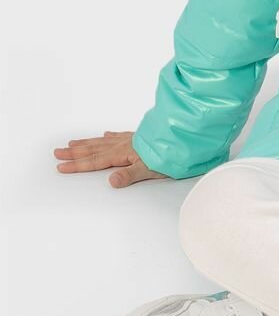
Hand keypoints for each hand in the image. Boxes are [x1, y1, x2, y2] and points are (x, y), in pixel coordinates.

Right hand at [54, 131, 168, 187]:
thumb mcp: (149, 169)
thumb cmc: (169, 155)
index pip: (95, 161)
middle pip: (94, 149)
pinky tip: (106, 134)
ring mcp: (131, 139)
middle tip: (57, 151)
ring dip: (87, 143)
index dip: (77, 165)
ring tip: (73, 142)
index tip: (61, 166)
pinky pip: (118, 135)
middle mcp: (123, 145)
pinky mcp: (139, 136)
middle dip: (75, 152)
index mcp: (122, 154)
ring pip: (103, 141)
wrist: (183, 138)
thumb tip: (111, 181)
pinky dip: (109, 136)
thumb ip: (130, 175)